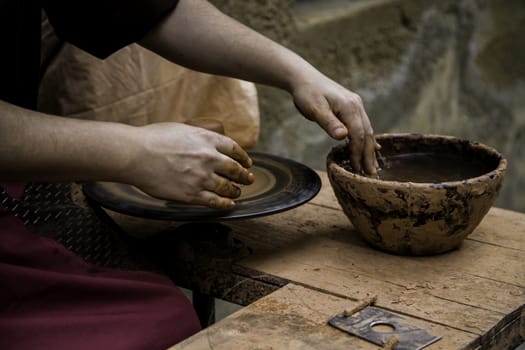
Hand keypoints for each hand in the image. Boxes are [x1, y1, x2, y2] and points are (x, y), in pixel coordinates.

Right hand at [125, 122, 253, 208]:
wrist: (135, 154)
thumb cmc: (152, 139)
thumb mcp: (181, 129)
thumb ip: (197, 137)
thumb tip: (203, 141)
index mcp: (207, 139)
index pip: (234, 149)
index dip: (244, 158)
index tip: (247, 163)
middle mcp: (209, 158)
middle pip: (235, 169)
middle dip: (245, 176)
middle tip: (249, 179)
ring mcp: (201, 177)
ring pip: (228, 188)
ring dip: (235, 191)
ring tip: (237, 193)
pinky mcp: (191, 194)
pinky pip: (214, 202)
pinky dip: (225, 204)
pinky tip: (229, 205)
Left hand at [291, 74, 379, 174]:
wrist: (304, 78)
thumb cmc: (307, 94)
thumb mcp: (315, 109)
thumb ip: (329, 123)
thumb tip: (344, 136)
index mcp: (349, 107)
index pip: (358, 134)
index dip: (358, 152)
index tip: (356, 168)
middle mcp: (356, 105)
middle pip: (367, 133)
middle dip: (368, 154)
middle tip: (370, 174)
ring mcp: (356, 105)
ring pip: (367, 130)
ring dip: (369, 148)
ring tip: (371, 166)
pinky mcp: (352, 107)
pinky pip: (363, 125)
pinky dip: (367, 138)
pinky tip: (373, 148)